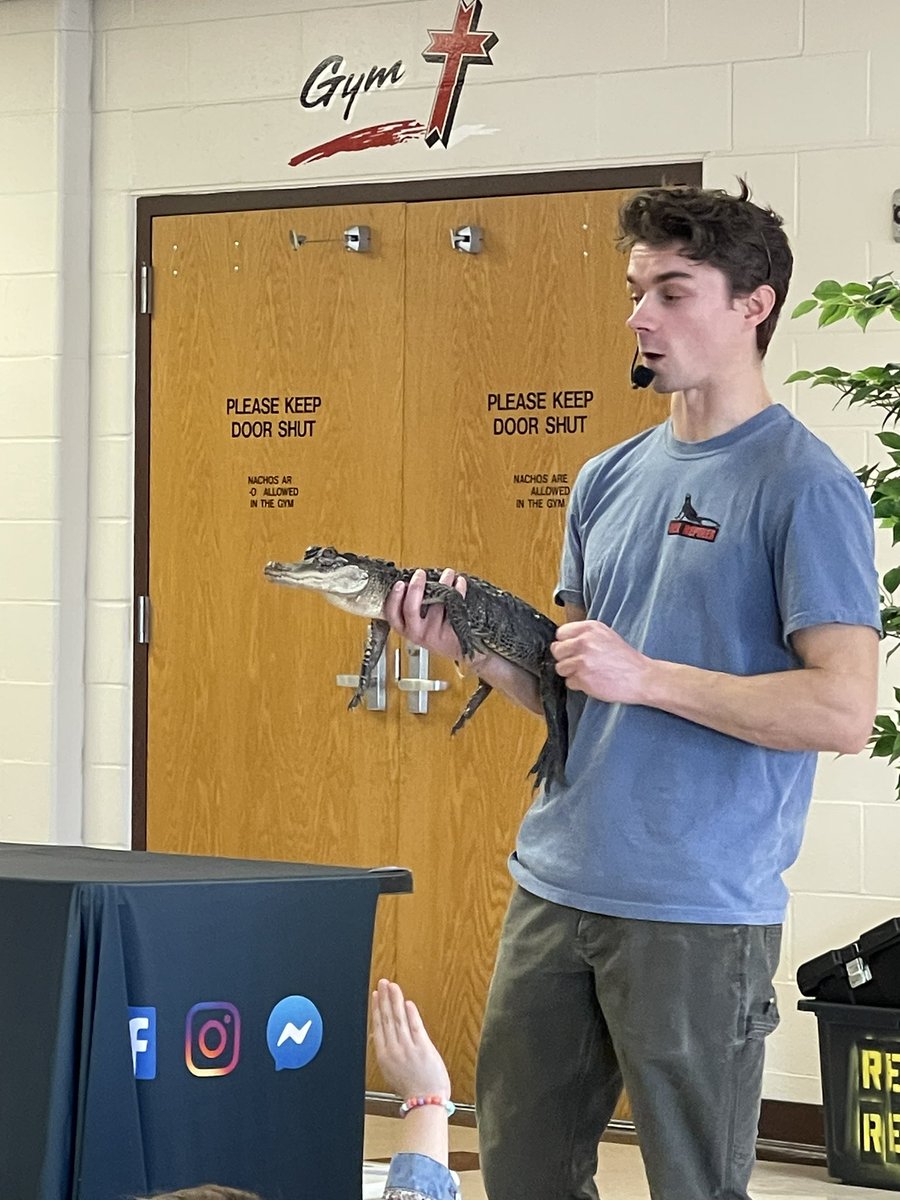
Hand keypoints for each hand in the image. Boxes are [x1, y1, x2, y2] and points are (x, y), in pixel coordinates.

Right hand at [371, 978, 451, 1100]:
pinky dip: (410, 1013)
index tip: (375, 995)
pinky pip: (414, 1026)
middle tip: (382, 983)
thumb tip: (380, 1036)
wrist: (425, 1103)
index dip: (376, 1009)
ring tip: (392, 986)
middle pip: (386, 1018)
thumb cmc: (412, 1090)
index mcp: (384, 1057)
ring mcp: (407, 1048)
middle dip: (384, 998)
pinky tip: (407, 1002)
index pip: (378, 1026)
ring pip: (398, 1018)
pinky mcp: (422, 1047)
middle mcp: (393, 1050)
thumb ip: (387, 1053)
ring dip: (395, 1000)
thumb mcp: (391, 1072)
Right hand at [382, 567, 468, 661]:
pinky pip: (454, 606)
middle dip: (415, 587)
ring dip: (443, 583)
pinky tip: (459, 582)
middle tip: (420, 574)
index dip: (394, 597)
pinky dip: (458, 591)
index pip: (392, 614)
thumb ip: (411, 607)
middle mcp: (417, 632)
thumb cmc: (434, 632)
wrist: (455, 649)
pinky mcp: (450, 630)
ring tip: (448, 573)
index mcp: (405, 629)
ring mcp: (434, 632)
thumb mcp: (416, 624)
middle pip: (411, 608)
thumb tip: (412, 581)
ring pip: (437, 603)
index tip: (401, 583)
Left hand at [551, 620, 653, 704]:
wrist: (642, 677)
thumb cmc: (626, 659)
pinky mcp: (583, 678)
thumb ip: (585, 635)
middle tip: (579, 663)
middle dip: (565, 658)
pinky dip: (578, 684)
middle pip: (556, 650)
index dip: (565, 643)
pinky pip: (569, 682)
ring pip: (560, 667)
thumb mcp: (606, 636)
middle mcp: (584, 642)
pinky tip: (592, 681)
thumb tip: (564, 641)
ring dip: (570, 673)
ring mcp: (582, 660)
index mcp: (590, 628)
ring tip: (588, 672)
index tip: (571, 649)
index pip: (561, 633)